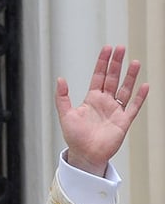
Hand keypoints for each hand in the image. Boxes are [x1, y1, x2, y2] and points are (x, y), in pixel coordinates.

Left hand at [55, 45, 148, 175]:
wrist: (85, 155)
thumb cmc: (75, 137)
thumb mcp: (65, 115)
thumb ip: (62, 97)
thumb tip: (60, 79)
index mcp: (91, 99)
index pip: (99, 76)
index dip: (103, 63)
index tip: (107, 49)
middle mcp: (105, 102)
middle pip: (113, 78)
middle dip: (117, 63)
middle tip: (121, 48)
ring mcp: (116, 111)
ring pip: (125, 89)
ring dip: (130, 76)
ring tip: (135, 62)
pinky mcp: (124, 121)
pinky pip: (134, 107)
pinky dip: (140, 97)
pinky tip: (145, 85)